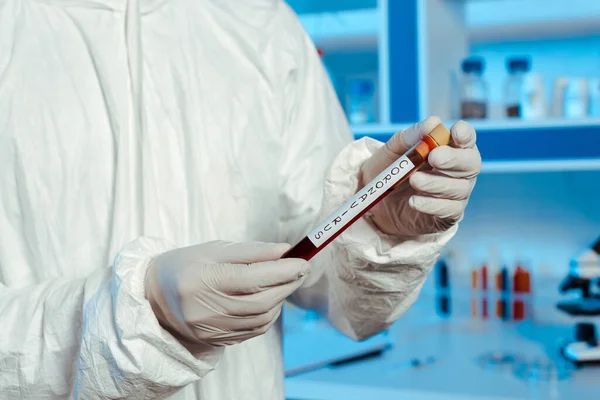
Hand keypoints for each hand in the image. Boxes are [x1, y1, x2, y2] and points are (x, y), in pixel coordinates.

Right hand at [145, 241, 307, 346]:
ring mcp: (211, 328)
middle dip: (287, 284)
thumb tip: (285, 251)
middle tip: (300, 270)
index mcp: (204, 279)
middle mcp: (207, 308)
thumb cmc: (186, 264)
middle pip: (261, 301)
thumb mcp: (215, 249)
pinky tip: (270, 301)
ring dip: (281, 300)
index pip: (253, 278)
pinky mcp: (215, 340)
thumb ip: (251, 251)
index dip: (283, 271)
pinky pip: (253, 330)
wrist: (154, 295)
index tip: (303, 261)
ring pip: (261, 318)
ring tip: (284, 282)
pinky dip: (268, 315)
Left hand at [359, 116, 480, 236]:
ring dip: (436, 183)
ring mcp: (456, 193)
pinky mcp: (448, 215)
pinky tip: (413, 201)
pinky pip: (449, 210)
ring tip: (414, 180)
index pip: (466, 138)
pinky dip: (431, 205)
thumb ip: (410, 137)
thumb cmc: (387, 172)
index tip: (456, 133)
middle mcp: (459, 170)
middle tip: (434, 157)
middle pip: (471, 163)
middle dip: (454, 159)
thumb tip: (432, 122)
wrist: (375, 204)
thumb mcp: (392, 152)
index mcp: (449, 148)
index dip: (465, 134)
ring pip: (459, 188)